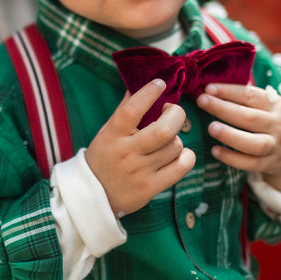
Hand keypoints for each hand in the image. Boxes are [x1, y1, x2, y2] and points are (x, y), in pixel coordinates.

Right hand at [85, 79, 195, 216]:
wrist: (94, 196)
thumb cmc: (104, 157)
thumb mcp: (107, 132)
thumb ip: (123, 110)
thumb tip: (138, 84)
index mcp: (112, 136)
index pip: (131, 110)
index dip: (148, 94)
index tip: (160, 83)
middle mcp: (127, 153)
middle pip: (164, 131)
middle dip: (176, 114)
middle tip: (172, 111)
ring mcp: (140, 172)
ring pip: (175, 146)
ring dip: (177, 138)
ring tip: (168, 139)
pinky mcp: (151, 188)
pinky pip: (181, 167)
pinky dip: (186, 156)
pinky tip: (177, 154)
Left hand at [197, 83, 280, 200]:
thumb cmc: (269, 123)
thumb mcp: (266, 107)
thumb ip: (244, 98)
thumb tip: (210, 89)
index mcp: (276, 105)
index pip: (251, 95)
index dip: (228, 91)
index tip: (208, 88)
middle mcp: (279, 125)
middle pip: (249, 117)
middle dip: (223, 108)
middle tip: (202, 101)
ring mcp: (276, 146)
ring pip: (253, 143)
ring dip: (230, 135)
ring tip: (211, 128)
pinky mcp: (270, 164)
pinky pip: (250, 163)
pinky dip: (232, 158)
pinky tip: (215, 151)